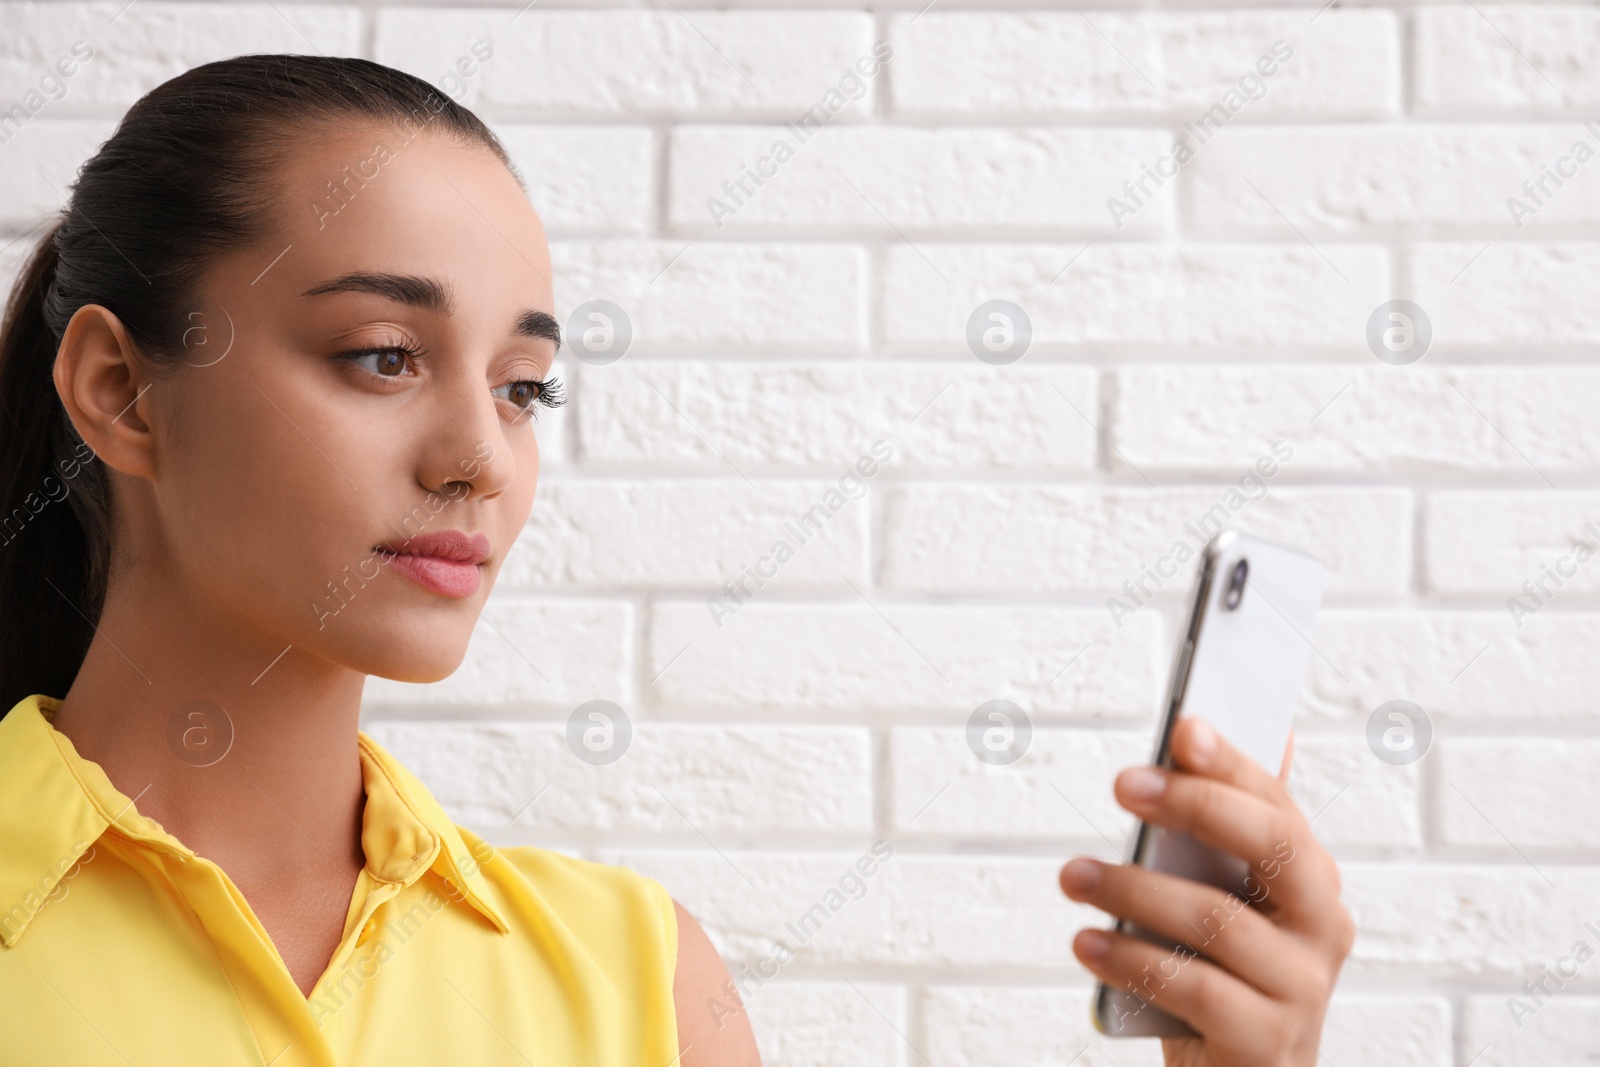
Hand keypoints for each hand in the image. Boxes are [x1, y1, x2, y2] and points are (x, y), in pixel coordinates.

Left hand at [1058, 718, 1354, 1066]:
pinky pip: (1196, 990)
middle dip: (1194, 804)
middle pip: (1271, 845)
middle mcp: (1323, 927)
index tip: (1183, 728)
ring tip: (1073, 876)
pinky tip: (1087, 943)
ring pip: (1218, 919)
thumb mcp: (1223, 901)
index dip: (1231, 763)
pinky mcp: (1268, 1043)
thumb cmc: (1225, 980)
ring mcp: (1302, 989)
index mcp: (1312, 880)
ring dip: (1133, 889)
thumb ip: (1217, 829)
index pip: (1276, 805)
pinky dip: (1132, 960)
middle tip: (1122, 785)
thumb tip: (1201, 728)